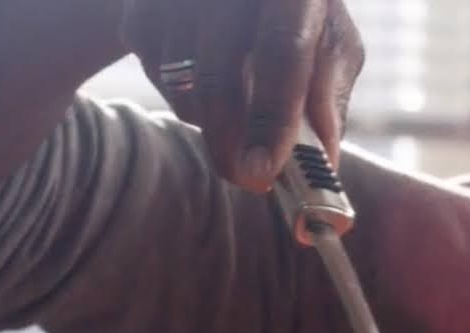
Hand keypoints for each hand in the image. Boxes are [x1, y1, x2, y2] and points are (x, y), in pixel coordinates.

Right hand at [122, 0, 364, 192]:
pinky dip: (182, 97)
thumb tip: (323, 168)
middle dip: (230, 139)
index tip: (265, 171)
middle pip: (220, 73)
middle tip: (245, 178)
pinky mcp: (142, 8)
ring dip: (208, 120)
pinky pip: (156, 74)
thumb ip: (327, 101)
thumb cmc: (296, 21)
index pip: (284, 50)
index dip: (274, 116)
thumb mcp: (327, 48)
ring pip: (183, 82)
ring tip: (234, 116)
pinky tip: (204, 83)